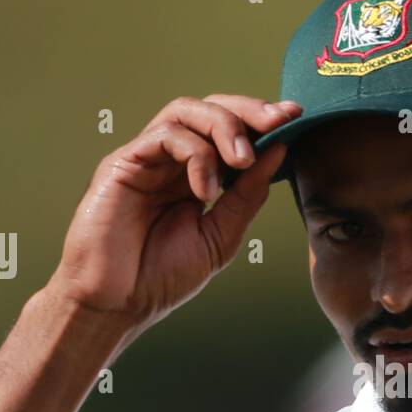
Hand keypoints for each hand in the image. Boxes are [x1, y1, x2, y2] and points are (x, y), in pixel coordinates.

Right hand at [50, 94, 301, 336]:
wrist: (116, 304)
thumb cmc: (162, 276)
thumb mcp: (221, 235)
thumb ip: (248, 195)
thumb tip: (279, 151)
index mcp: (196, 176)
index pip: (231, 131)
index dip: (262, 120)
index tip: (294, 118)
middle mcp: (171, 160)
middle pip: (211, 108)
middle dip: (249, 110)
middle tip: (279, 121)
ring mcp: (146, 158)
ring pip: (187, 111)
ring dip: (224, 127)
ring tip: (243, 159)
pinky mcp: (123, 163)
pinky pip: (165, 136)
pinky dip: (195, 156)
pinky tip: (205, 191)